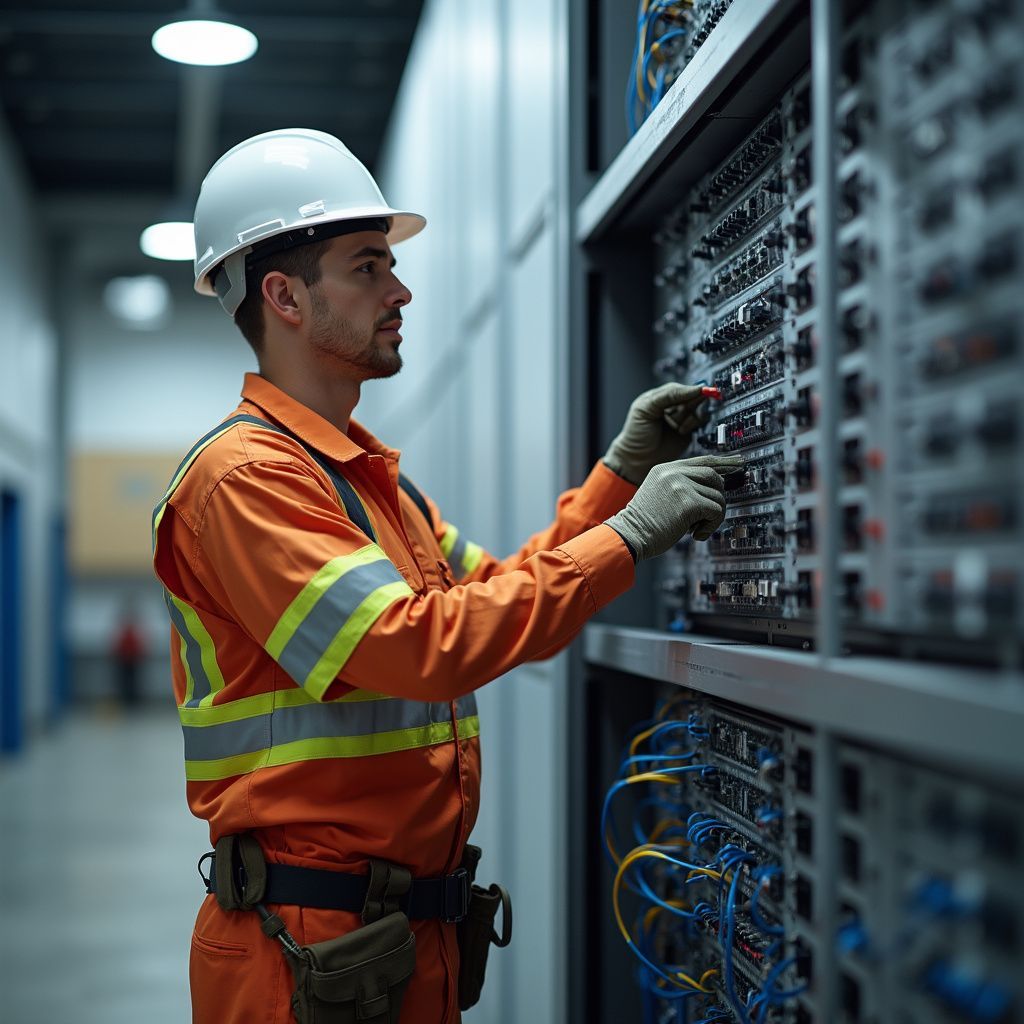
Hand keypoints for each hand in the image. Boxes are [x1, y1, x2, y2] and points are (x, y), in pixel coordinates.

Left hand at [603, 383, 710, 485]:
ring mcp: (683, 418)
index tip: (702, 391)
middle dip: (693, 403)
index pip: (681, 388)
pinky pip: (702, 422)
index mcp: (661, 396)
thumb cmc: (636, 434)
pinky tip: (682, 431)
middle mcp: (673, 406)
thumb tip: (693, 388)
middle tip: (687, 411)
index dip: (691, 390)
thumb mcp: (646, 408)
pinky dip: (694, 425)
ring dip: (691, 416)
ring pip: (699, 409)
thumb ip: (667, 395)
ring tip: (678, 427)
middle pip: (693, 397)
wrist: (638, 460)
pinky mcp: (690, 431)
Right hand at [604, 455, 743, 561]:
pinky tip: (696, 535)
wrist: (629, 536)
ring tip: (695, 529)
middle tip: (706, 516)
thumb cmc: (644, 523)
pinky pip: (716, 511)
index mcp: (666, 468)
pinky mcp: (688, 502)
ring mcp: (681, 485)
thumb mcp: (659, 494)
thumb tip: (713, 488)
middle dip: (717, 497)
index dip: (724, 463)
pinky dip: (711, 526)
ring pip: (718, 496)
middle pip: (714, 476)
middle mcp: (673, 472)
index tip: (740, 464)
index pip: (703, 460)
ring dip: (712, 517)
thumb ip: (680, 485)